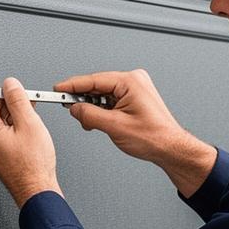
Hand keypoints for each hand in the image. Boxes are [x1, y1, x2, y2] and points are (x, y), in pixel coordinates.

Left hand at [0, 78, 61, 207]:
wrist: (38, 190)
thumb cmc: (33, 166)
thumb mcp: (28, 123)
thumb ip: (17, 100)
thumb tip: (10, 85)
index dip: (5, 94)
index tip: (16, 93)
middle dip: (13, 107)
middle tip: (30, 110)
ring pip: (2, 124)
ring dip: (17, 119)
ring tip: (33, 126)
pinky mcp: (0, 157)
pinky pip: (6, 136)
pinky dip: (18, 131)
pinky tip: (31, 136)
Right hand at [56, 69, 216, 196]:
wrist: (170, 148)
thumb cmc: (153, 137)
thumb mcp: (114, 126)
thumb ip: (90, 115)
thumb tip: (75, 109)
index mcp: (130, 82)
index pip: (93, 80)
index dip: (72, 86)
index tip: (58, 89)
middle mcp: (134, 81)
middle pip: (97, 86)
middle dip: (83, 100)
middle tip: (71, 111)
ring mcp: (136, 88)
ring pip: (103, 94)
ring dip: (94, 108)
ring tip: (91, 123)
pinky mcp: (135, 98)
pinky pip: (112, 99)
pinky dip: (103, 110)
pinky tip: (100, 121)